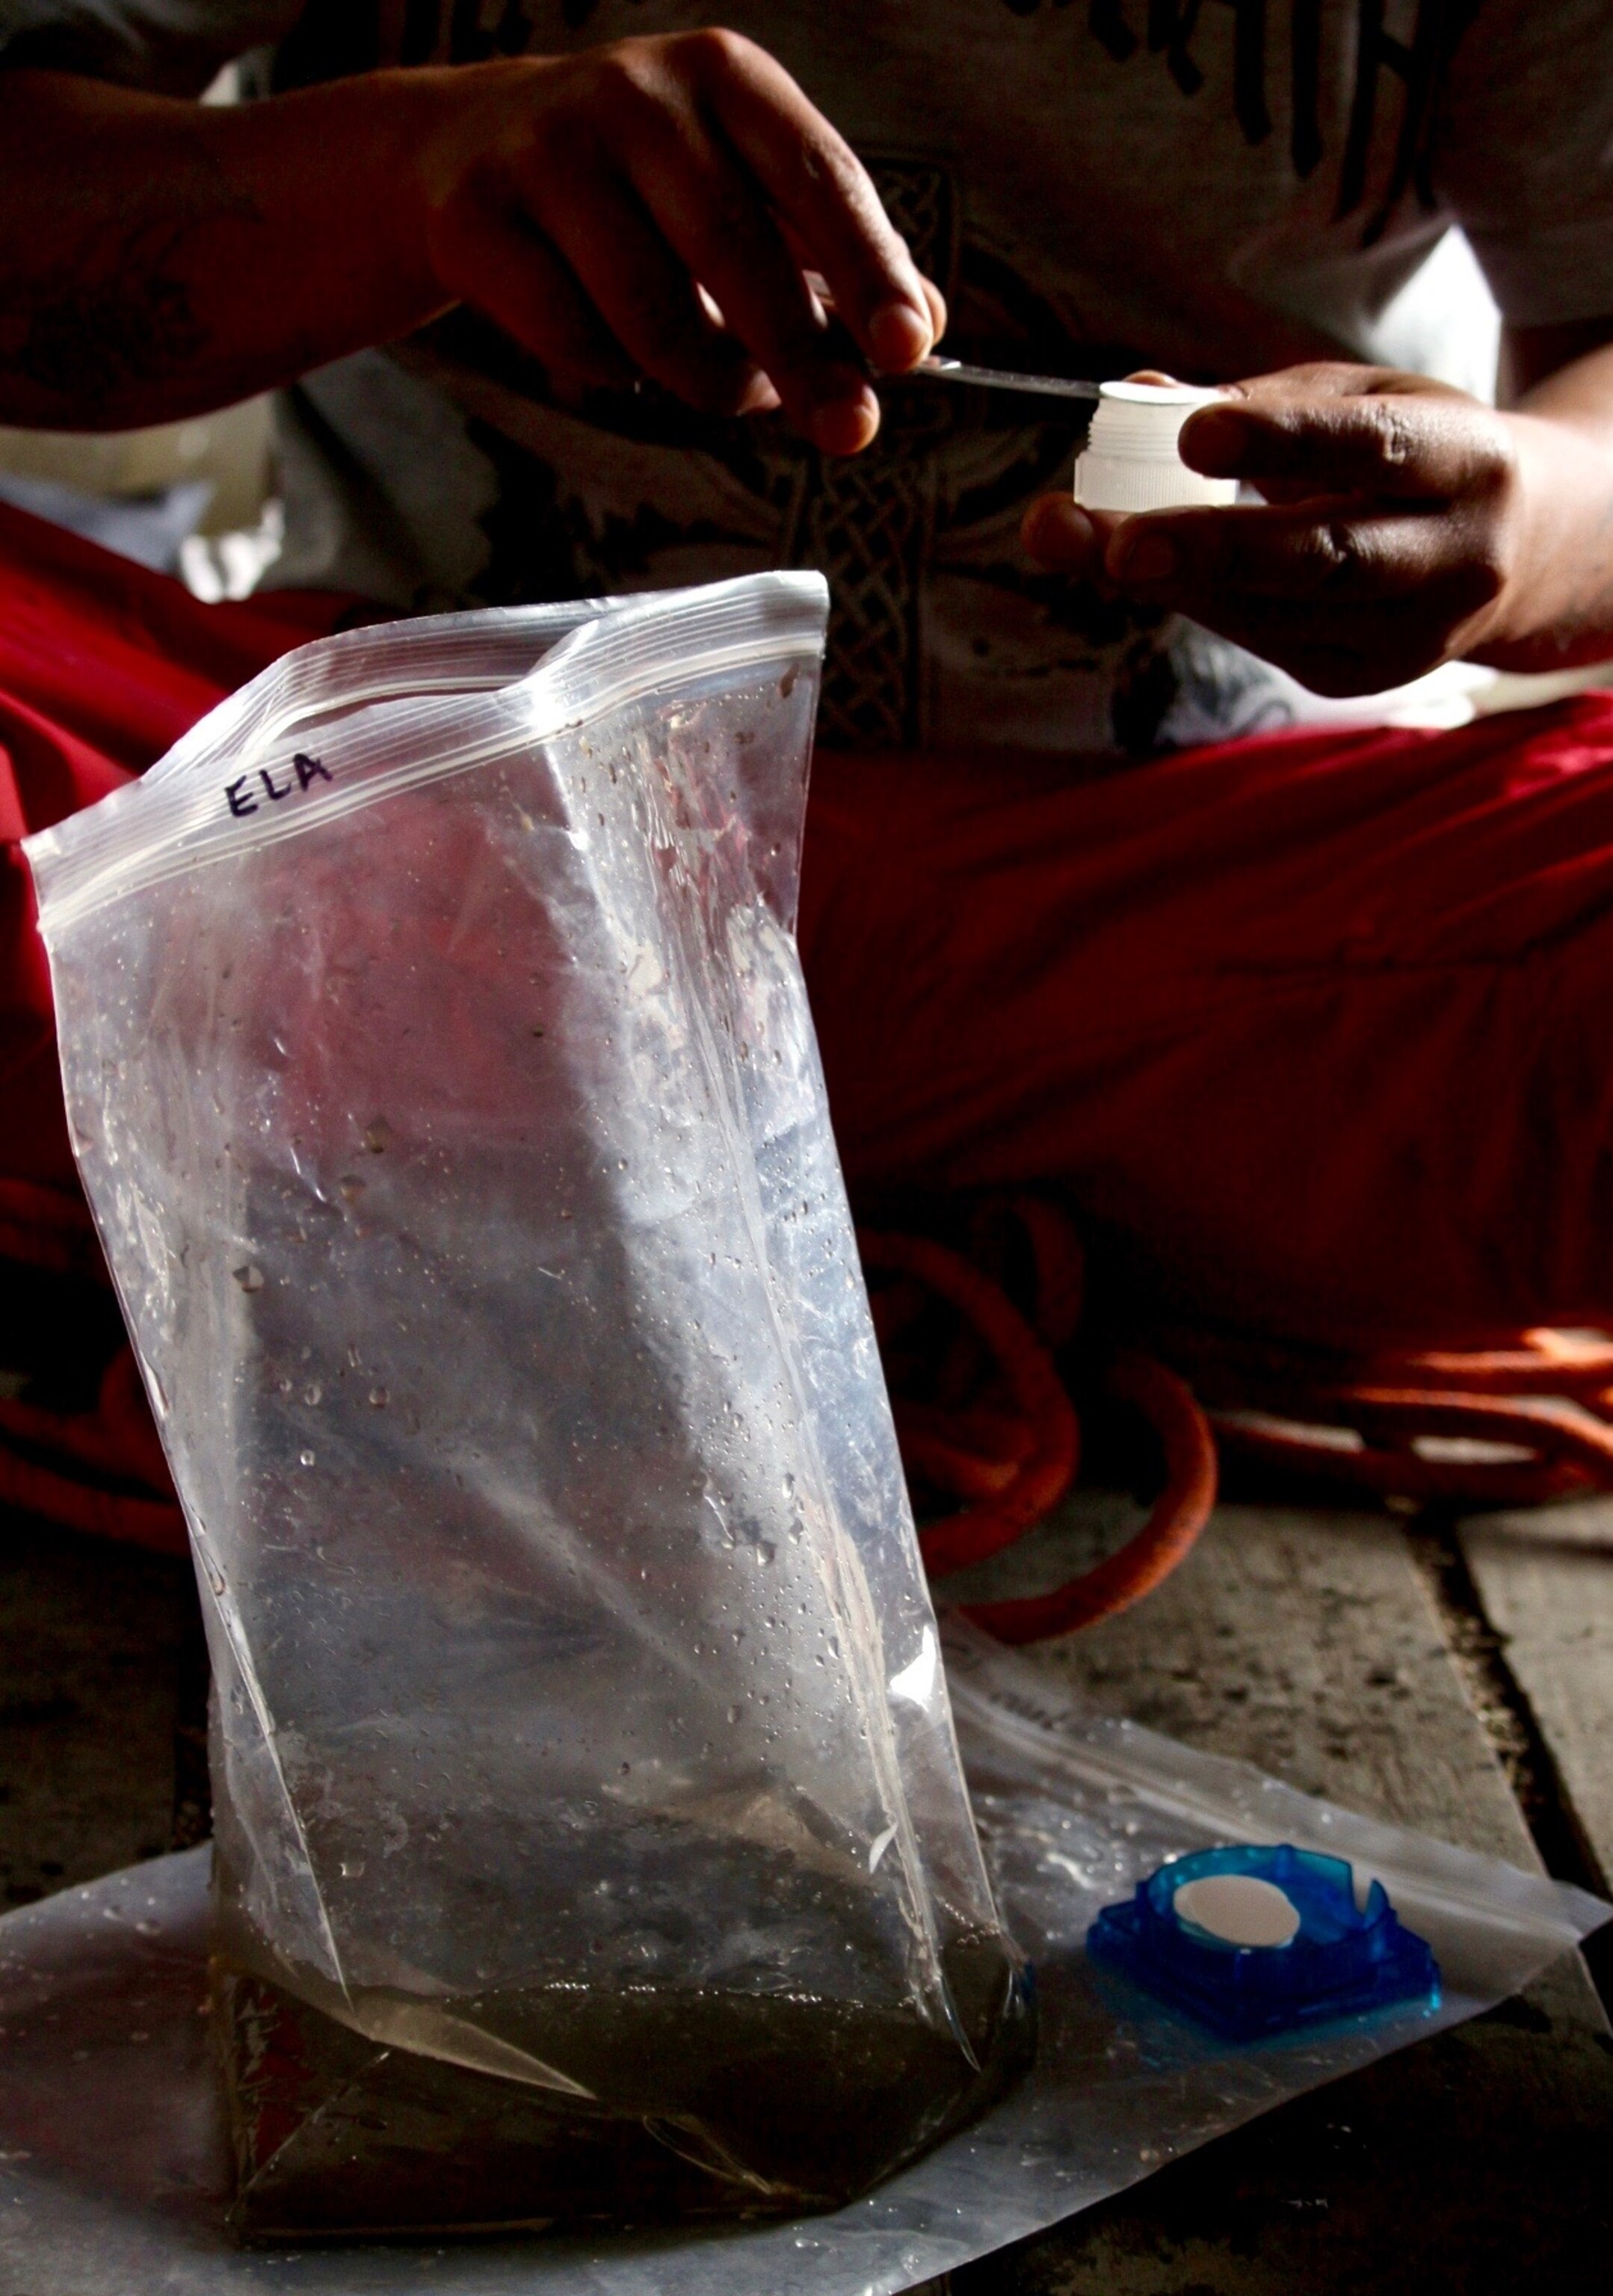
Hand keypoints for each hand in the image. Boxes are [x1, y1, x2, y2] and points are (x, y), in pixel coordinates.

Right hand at [412, 31, 942, 452]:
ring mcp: (547, 151)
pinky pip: (577, 341)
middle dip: (801, 359)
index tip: (906, 349)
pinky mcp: (477, 220)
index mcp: (726, 77)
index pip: (817, 178)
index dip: (868, 270)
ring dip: (705, 378)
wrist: (464, 152)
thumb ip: (834, 256)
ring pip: (654, 317)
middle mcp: (636, 95)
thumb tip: (926, 325)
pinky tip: (615, 345)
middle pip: (736, 252)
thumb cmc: (641, 186)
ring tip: (720, 382)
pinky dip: (613, 371)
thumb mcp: (746, 187)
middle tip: (847, 430)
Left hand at [1021, 364, 1531, 694]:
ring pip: (1278, 612)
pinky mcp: (1365, 677)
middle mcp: (1456, 559)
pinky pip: (1263, 639)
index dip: (1284, 441)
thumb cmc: (1411, 455)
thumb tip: (1131, 393)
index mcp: (1468, 461)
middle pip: (1324, 559)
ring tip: (1075, 542)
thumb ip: (1256, 402)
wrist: (1517, 549)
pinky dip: (1195, 599)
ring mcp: (1414, 634)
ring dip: (1171, 581)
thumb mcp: (1360, 401)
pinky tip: (1138, 568)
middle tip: (1117, 543)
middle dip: (1213, 551)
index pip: (1373, 449)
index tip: (1194, 433)